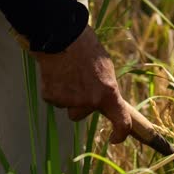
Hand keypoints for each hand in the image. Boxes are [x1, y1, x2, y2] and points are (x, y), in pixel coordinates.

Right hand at [31, 27, 132, 143]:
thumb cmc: (86, 48)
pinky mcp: (51, 97)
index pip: (121, 123)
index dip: (120, 134)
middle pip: (82, 113)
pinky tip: (55, 72)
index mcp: (108, 93)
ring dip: (67, 96)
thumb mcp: (105, 68)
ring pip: (68, 106)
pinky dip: (54, 88)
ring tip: (66, 73)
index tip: (115, 138)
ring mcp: (69, 101)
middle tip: (78, 81)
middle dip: (80, 102)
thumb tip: (104, 99)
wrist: (62, 35)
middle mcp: (90, 101)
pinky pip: (54, 98)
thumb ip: (106, 88)